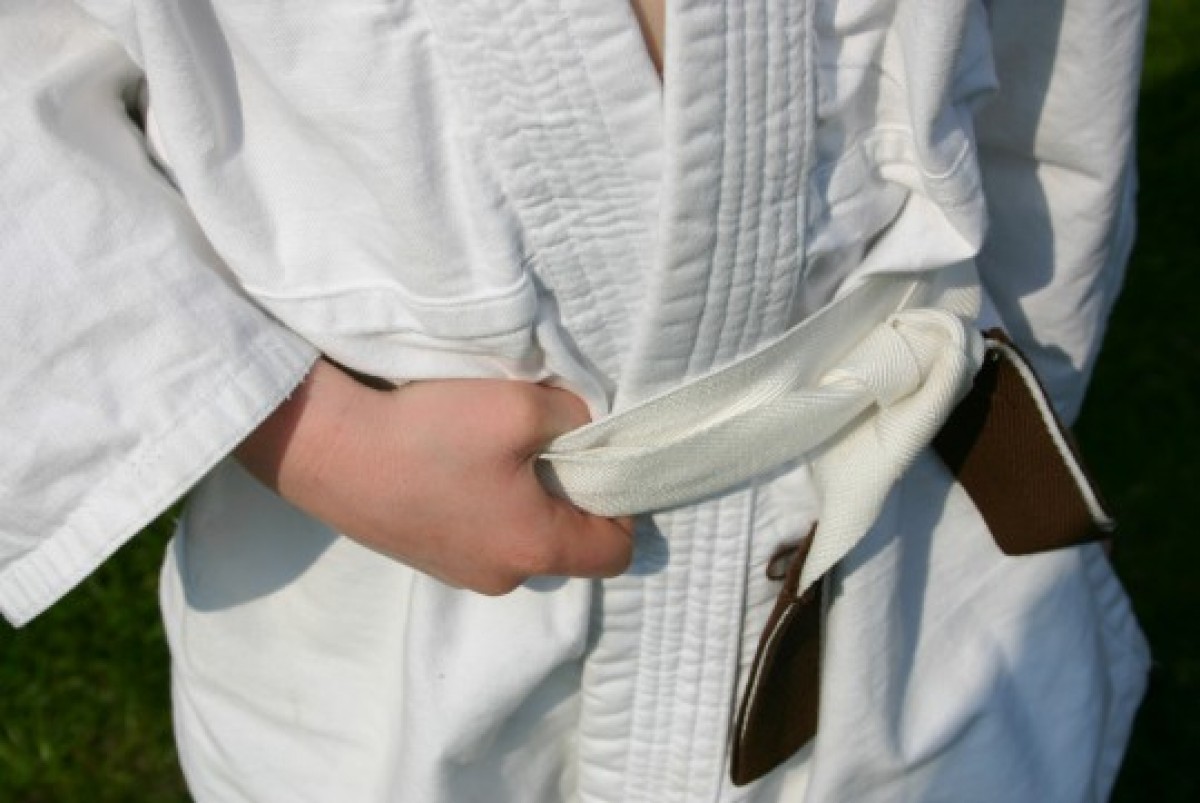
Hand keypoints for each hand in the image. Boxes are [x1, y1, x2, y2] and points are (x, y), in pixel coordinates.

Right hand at [236, 360, 633, 593]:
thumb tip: (584, 431)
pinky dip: (482, 505)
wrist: (327, 448)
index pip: (617, 553)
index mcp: (535, 548)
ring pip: (519, 539)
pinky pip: (478, 536)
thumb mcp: (522, 406)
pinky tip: (452, 465)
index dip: (622, 506)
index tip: (599, 463)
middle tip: (543, 445)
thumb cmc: (429, 430)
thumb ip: (575, 418)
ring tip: (491, 451)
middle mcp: (502, 577)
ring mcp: (458, 574)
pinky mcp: (424, 558)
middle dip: (566, 497)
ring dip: (521, 500)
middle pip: (565, 546)